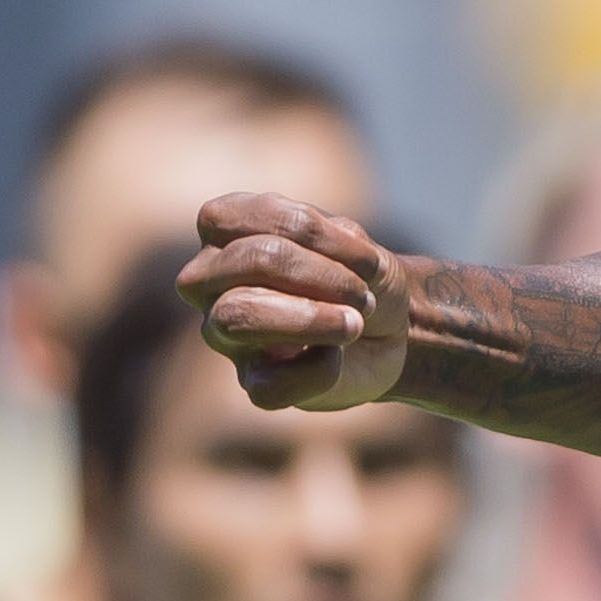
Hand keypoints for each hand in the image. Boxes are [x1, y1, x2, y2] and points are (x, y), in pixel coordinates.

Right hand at [179, 194, 414, 409]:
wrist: (392, 332)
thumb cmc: (361, 279)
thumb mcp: (358, 247)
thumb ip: (333, 246)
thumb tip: (321, 277)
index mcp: (222, 232)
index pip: (229, 218)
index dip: (307, 231)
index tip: (364, 258)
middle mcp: (208, 280)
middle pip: (245, 261)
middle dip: (318, 275)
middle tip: (362, 294)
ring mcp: (223, 332)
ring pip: (237, 316)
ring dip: (313, 318)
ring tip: (356, 322)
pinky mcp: (253, 381)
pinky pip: (270, 382)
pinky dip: (320, 370)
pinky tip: (338, 357)